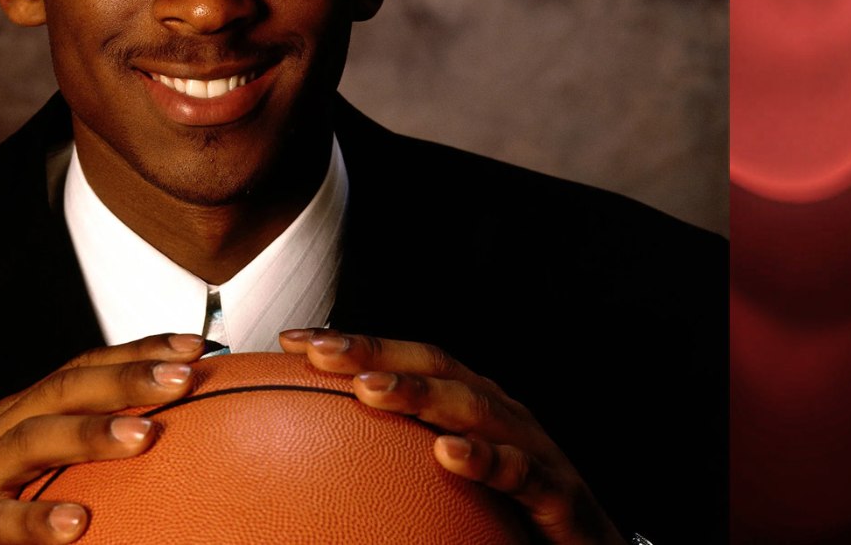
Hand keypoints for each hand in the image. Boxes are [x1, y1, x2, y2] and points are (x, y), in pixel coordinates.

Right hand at [0, 332, 205, 544]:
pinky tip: (75, 525)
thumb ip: (88, 461)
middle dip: (125, 377)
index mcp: (20, 417)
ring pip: (31, 440)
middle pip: (64, 389)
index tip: (194, 347)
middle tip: (183, 377)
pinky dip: (34, 520)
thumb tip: (172, 445)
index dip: (136, 352)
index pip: (82, 369)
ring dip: (89, 434)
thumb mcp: (37, 479)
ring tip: (144, 436)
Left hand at [280, 329, 623, 544]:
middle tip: (319, 350)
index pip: (404, 359)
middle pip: (433, 367)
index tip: (292, 340)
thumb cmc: (513, 512)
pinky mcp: (558, 493)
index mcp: (469, 401)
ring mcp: (531, 447)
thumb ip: (395, 456)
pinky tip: (448, 455)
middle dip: (374, 352)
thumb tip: (313, 459)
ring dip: (420, 393)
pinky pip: (521, 472)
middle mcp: (499, 411)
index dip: (354, 343)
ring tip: (368, 388)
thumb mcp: (446, 478)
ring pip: (473, 407)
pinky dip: (486, 460)